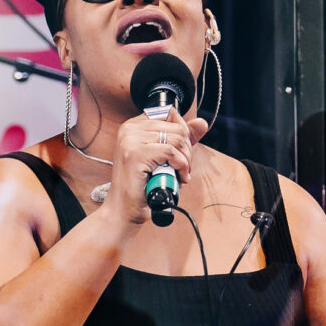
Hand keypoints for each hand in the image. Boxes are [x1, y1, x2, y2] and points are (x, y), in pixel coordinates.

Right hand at [104, 110, 209, 226]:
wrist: (123, 210)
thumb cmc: (141, 187)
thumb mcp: (164, 158)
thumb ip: (181, 139)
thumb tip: (201, 123)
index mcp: (133, 126)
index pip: (170, 114)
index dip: (183, 134)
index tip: (182, 154)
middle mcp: (129, 129)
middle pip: (176, 127)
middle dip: (187, 150)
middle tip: (183, 168)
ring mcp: (130, 140)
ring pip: (176, 139)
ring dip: (185, 160)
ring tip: (180, 175)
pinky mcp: (135, 154)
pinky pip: (171, 152)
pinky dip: (181, 166)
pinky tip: (178, 178)